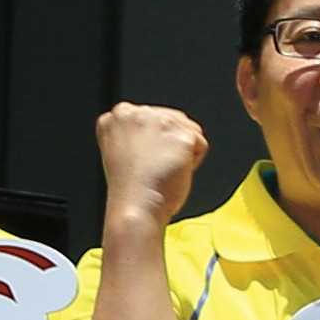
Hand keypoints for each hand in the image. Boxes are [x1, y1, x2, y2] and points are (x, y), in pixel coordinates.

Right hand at [91, 102, 207, 231]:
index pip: (153, 115)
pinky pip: (201, 144)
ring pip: (189, 130)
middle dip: (172, 143)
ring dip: (184, 151)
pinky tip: (175, 172)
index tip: (147, 157)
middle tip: (156, 166)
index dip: (156, 140)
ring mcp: (160, 121)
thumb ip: (137, 131)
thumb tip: (160, 129)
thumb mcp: (123, 148)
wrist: (136, 207)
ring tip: (163, 169)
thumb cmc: (131, 188)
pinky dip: (194, 162)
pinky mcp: (181, 135)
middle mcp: (136, 112)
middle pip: (174, 119)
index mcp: (118, 114)